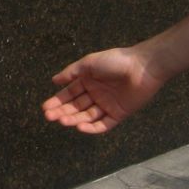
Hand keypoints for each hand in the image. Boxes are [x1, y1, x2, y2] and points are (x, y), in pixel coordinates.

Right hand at [41, 47, 166, 133]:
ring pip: (87, 116)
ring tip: (63, 121)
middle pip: (76, 107)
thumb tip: (53, 80)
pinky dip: (92, 128)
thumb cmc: (115, 61)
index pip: (69, 94)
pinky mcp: (119, 114)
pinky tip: (81, 128)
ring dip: (74, 119)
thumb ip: (71, 73)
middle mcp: (96, 94)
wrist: (143, 67)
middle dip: (62, 112)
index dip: (57, 101)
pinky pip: (104, 124)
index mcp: (88, 81)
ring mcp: (107, 105)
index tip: (45, 108)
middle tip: (49, 117)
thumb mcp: (89, 63)